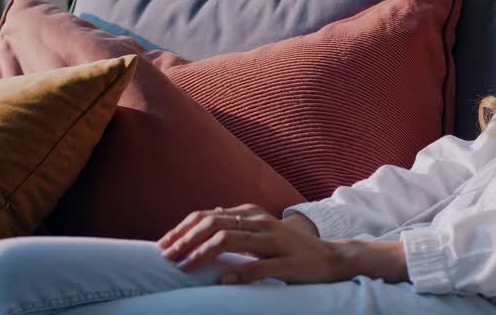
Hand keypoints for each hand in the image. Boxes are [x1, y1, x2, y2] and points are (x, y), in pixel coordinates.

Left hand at [157, 204, 348, 284]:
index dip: (182, 228)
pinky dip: (238, 272)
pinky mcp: (288, 262)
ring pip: (231, 239)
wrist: (332, 257)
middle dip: (186, 238)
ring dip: (203, 252)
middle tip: (166, 256)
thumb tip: (211, 215)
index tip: (163, 244)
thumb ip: (238, 223)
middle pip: (215, 223)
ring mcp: (275, 241)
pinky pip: (260, 266)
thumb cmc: (291, 248)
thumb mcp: (262, 230)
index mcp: (252, 214)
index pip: (209, 215)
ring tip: (185, 266)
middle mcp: (261, 222)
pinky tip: (222, 280)